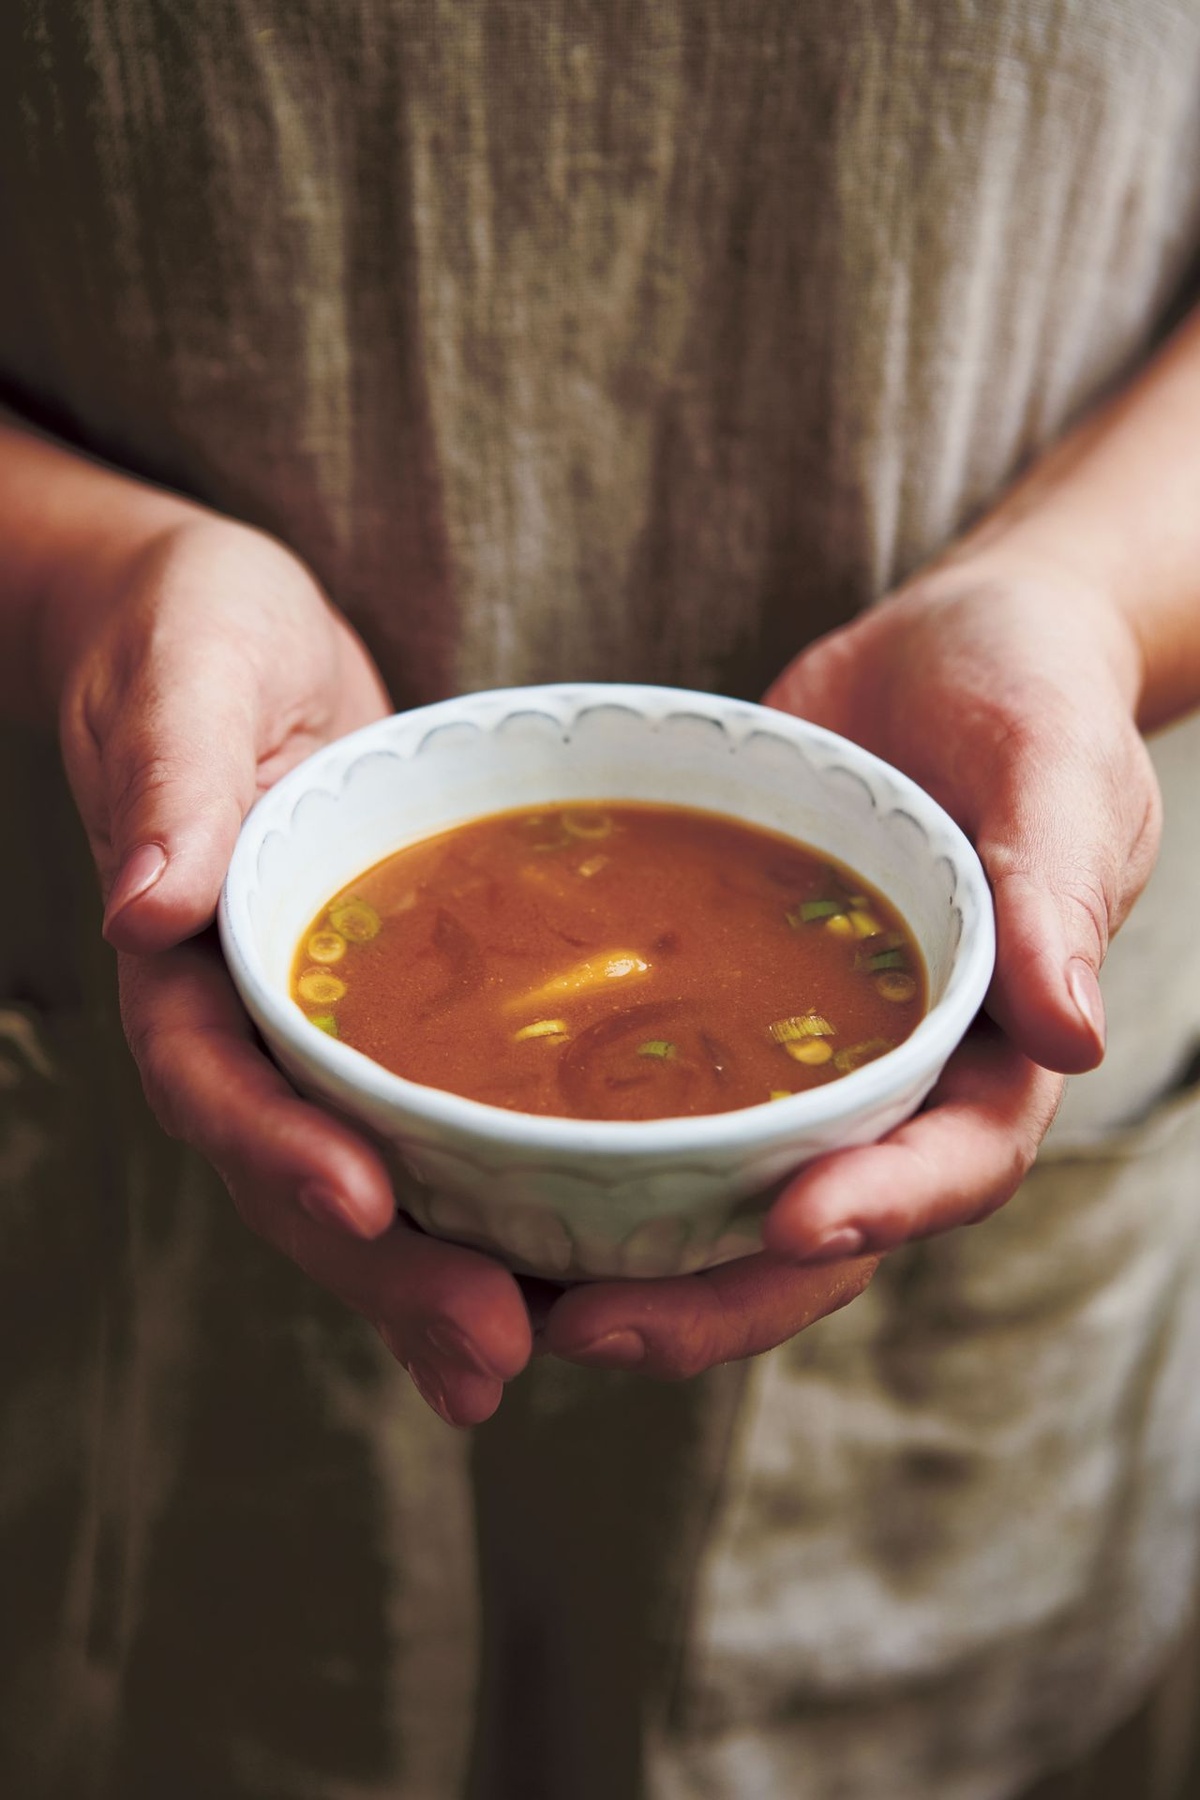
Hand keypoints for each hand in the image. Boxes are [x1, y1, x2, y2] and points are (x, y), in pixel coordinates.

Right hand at [61, 515, 533, 1424]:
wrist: (229, 637)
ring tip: (519, 1361)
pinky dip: (481, 1208)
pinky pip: (428, 1127)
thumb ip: (167, 775)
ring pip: (366, 1181)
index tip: (358, 1205)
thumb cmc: (192, 635)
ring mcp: (316, 1031)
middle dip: (385, 1270)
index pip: (215, 1076)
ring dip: (435, 1279)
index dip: (277, 1149)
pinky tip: (555, 1277)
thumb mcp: (185, 672)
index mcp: (182, 953)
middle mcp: (245, 1018)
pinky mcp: (386, 1021)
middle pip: (297, 1170)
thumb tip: (146, 898)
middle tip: (490, 1355)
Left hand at [543, 568, 1157, 1372]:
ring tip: (514, 1293)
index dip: (885, 1206)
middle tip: (591, 1325)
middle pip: (820, 1227)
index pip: (956, 1159)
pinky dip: (590, 1152)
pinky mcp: (725, 1014)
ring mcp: (806, 1056)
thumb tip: (1073, 1035)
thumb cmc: (1028, 696)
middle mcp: (897, 1078)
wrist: (941, 651)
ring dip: (637, 1261)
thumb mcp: (1059, 769)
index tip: (796, 1224)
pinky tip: (487, 1173)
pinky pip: (662, 1100)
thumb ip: (1059, 892)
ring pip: (728, 1192)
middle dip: (718, 1295)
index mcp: (995, 1046)